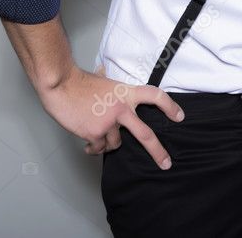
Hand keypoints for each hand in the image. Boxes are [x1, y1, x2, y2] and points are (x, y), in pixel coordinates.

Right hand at [38, 64, 184, 169]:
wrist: (62, 85)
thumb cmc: (81, 82)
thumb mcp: (107, 82)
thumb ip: (116, 92)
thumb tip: (112, 79)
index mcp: (127, 92)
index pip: (155, 96)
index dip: (170, 106)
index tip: (179, 117)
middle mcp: (122, 108)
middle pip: (145, 134)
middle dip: (157, 151)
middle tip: (166, 163)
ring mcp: (109, 123)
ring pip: (115, 144)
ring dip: (108, 142)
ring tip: (96, 133)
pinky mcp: (95, 133)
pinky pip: (99, 148)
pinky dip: (93, 148)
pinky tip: (88, 146)